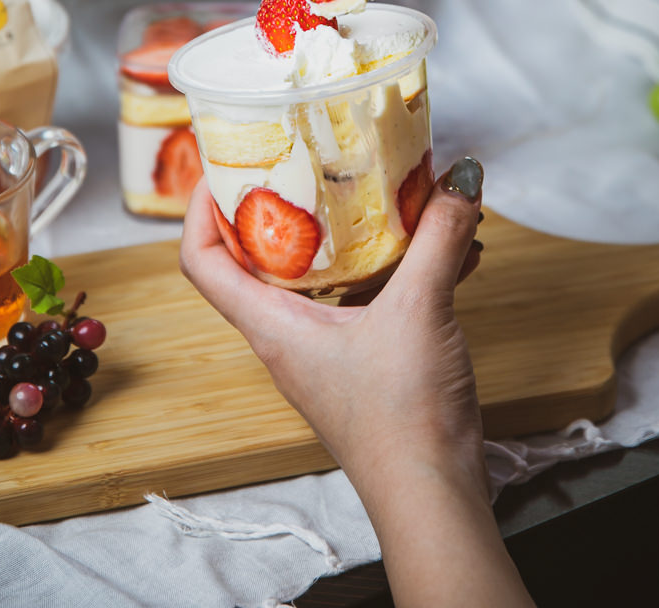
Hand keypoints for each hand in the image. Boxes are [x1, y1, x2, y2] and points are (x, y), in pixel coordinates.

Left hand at [179, 160, 485, 497]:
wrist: (434, 497)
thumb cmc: (403, 421)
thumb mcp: (419, 310)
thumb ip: (440, 238)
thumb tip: (460, 178)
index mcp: (274, 325)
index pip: (203, 261)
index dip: (199, 209)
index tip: (219, 164)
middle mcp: (290, 336)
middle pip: (261, 259)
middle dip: (286, 206)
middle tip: (308, 161)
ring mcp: (327, 351)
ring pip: (324, 275)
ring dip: (354, 234)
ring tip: (391, 195)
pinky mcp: (366, 361)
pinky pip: (371, 296)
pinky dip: (401, 266)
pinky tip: (449, 249)